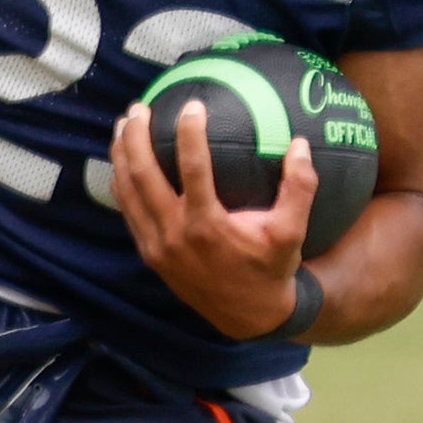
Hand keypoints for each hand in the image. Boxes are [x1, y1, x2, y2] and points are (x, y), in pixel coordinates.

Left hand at [108, 99, 314, 338]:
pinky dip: (121, 182)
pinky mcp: (148, 251)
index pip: (192, 168)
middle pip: (143, 174)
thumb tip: (301, 143)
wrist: (247, 316)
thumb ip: (299, 187)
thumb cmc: (271, 269)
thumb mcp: (292, 231)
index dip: (189, 133)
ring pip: (126, 191)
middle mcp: (174, 233)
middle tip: (138, 107)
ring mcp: (155, 243)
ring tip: (123, 124)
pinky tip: (123, 161)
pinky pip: (127, 210)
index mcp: (207, 225)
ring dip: (121, 155)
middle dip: (135, 137)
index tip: (191, 106)